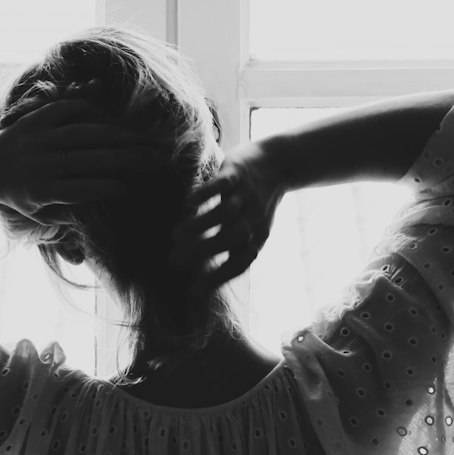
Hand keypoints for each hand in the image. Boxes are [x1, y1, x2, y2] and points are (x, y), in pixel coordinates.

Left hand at [0, 89, 166, 218]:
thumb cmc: (18, 196)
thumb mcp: (38, 215)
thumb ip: (66, 216)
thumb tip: (98, 215)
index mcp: (41, 190)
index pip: (83, 189)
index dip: (108, 188)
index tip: (130, 188)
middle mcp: (40, 162)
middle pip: (90, 159)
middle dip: (125, 159)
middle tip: (152, 159)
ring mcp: (39, 137)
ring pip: (84, 133)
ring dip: (117, 135)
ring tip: (141, 139)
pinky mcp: (36, 118)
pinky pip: (68, 110)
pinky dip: (92, 112)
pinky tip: (112, 119)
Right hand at [169, 139, 284, 289]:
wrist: (278, 163)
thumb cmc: (256, 202)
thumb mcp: (252, 228)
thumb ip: (234, 246)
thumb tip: (208, 272)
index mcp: (257, 236)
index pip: (239, 263)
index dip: (218, 277)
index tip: (194, 291)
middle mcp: (253, 218)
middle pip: (228, 239)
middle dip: (201, 251)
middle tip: (174, 260)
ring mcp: (246, 195)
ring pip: (223, 214)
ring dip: (199, 226)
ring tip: (175, 236)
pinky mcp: (238, 172)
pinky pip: (223, 184)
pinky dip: (207, 193)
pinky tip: (190, 201)